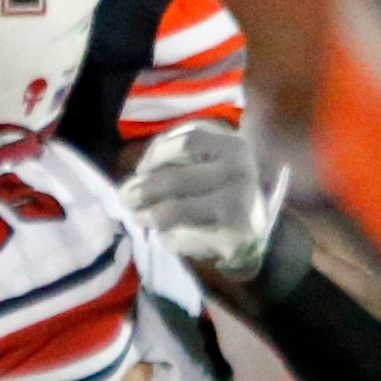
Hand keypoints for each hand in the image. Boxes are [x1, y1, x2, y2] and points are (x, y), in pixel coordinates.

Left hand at [123, 122, 287, 279]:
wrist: (256, 231)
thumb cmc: (222, 190)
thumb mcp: (209, 163)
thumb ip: (176, 161)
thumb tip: (136, 180)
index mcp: (233, 147)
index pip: (187, 143)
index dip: (156, 155)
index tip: (141, 169)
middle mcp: (239, 173)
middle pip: (174, 179)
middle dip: (141, 190)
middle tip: (125, 198)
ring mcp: (237, 206)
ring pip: (171, 212)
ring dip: (146, 215)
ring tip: (138, 216)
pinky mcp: (231, 238)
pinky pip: (182, 238)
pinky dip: (167, 238)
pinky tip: (165, 235)